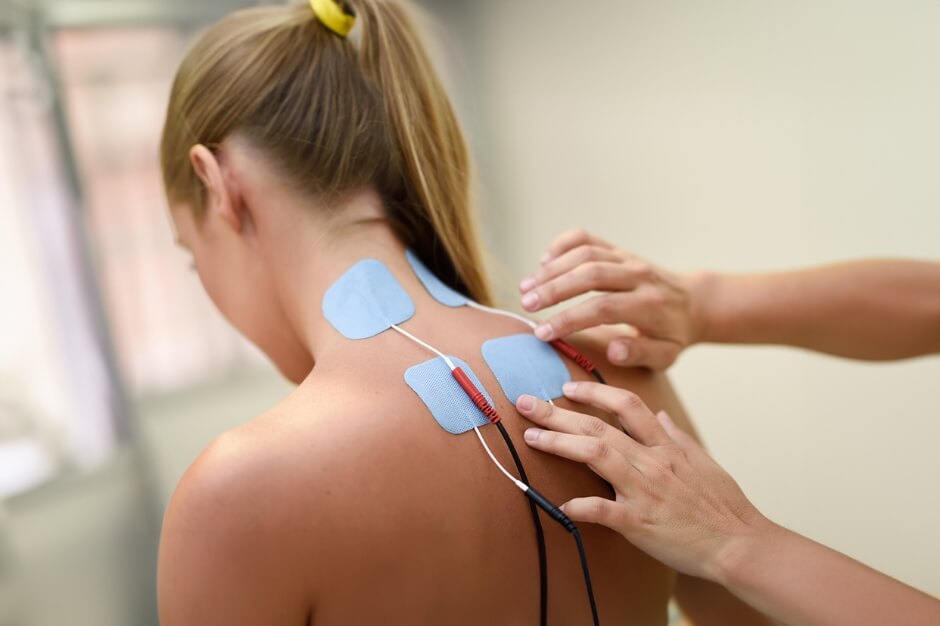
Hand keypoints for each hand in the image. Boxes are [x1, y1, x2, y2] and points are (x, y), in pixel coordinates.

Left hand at [517, 383, 769, 581]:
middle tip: (526, 401)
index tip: (567, 387)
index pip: (626, 405)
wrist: (739, 544)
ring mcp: (644, 490)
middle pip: (599, 426)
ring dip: (560, 444)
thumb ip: (677, 437)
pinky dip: (580, 505)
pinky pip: (604, 510)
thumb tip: (659, 416)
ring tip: (531, 436)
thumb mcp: (703, 461)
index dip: (594, 392)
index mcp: (665, 446)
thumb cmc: (723, 506)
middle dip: (559, 412)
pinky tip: (559, 503)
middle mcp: (651, 462)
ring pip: (596, 456)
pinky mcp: (639, 522)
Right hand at [519, 229, 706, 369]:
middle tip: (525, 304)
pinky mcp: (618, 249)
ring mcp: (627, 258)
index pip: (603, 308)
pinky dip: (562, 245)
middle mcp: (638, 275)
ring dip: (551, 269)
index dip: (569, 319)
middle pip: (590, 274)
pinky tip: (543, 261)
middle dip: (554, 289)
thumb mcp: (665, 355)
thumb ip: (640, 354)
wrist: (692, 302)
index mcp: (649, 305)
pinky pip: (587, 238)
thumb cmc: (672, 335)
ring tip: (525, 288)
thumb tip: (613, 349)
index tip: (542, 333)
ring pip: (585, 254)